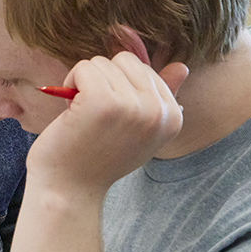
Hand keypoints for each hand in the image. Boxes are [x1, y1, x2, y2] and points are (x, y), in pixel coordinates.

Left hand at [29, 51, 187, 194]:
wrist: (69, 190)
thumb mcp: (138, 130)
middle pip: (125, 60)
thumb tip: (182, 66)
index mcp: (173, 118)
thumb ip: (160, 97)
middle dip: (103, 80)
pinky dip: (70, 83)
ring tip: (83, 116)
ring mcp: (132, 106)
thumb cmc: (98, 158)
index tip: (112, 121)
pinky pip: (84, 68)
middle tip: (94, 116)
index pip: (145, 70)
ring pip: (102, 63)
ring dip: (84, 84)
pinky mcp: (101, 101)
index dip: (119, 88)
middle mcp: (158, 112)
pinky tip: (70, 110)